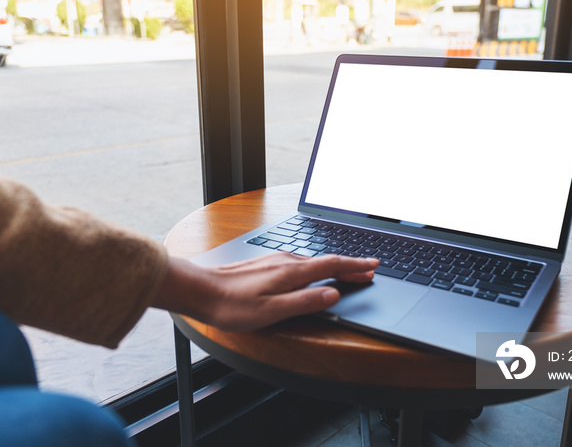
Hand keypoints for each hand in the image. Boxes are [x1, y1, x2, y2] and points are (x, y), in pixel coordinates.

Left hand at [154, 253, 378, 330]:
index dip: (355, 267)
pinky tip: (311, 271)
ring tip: (346, 270)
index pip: (332, 266)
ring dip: (332, 265)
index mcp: (291, 272)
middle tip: (368, 269)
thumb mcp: (271, 311)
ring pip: (312, 260)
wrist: (198, 290)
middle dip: (349, 265)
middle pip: (325, 261)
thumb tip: (332, 294)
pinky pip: (298, 261)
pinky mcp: (264, 264)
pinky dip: (315, 266)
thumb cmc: (231, 305)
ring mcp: (274, 260)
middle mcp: (285, 261)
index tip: (372, 266)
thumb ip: (304, 302)